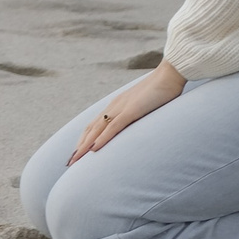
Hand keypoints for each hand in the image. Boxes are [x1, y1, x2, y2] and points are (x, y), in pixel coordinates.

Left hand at [67, 61, 185, 163]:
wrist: (169, 75)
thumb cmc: (161, 91)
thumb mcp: (144, 106)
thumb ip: (136, 116)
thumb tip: (134, 128)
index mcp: (116, 106)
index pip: (94, 125)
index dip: (84, 140)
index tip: (77, 154)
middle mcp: (114, 107)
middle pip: (90, 129)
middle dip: (79, 147)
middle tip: (69, 163)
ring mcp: (121, 108)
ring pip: (97, 129)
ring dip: (85, 146)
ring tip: (75, 161)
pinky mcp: (132, 110)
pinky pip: (114, 127)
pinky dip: (102, 138)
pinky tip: (94, 149)